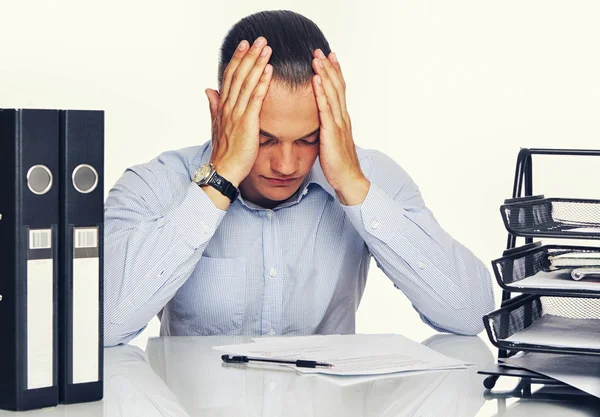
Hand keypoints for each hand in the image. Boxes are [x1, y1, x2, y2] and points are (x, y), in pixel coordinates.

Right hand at [205, 37, 272, 187]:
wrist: (224, 170)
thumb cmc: (224, 152)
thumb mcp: (216, 126)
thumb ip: (213, 106)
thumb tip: (208, 89)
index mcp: (222, 106)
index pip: (229, 77)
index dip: (237, 59)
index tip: (244, 45)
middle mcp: (228, 107)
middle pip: (238, 75)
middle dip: (248, 55)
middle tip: (258, 39)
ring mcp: (237, 114)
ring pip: (247, 83)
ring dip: (257, 63)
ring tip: (266, 48)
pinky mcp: (247, 123)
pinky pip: (255, 98)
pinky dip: (262, 83)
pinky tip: (269, 70)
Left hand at [311, 49, 369, 205]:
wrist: (349, 180)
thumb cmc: (339, 165)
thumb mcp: (332, 142)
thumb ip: (328, 129)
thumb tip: (320, 122)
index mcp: (342, 119)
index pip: (339, 91)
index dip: (334, 73)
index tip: (328, 58)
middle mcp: (342, 118)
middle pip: (336, 87)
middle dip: (328, 68)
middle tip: (320, 51)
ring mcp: (338, 124)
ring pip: (332, 93)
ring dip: (324, 74)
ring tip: (316, 59)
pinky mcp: (331, 133)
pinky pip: (325, 109)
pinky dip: (321, 93)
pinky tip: (315, 81)